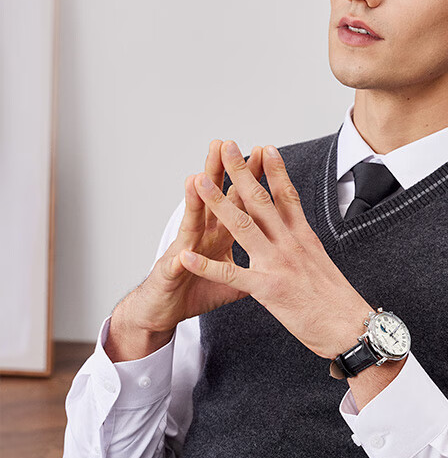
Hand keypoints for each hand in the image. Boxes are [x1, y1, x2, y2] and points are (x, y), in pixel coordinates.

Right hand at [109, 141, 263, 358]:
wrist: (161, 311)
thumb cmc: (192, 291)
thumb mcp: (230, 281)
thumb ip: (251, 267)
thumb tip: (276, 260)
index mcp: (218, 236)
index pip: (237, 202)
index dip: (249, 179)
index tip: (262, 154)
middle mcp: (200, 238)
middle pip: (213, 201)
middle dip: (221, 174)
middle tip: (226, 145)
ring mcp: (183, 253)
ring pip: (190, 224)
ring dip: (193, 202)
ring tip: (196, 179)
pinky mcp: (170, 275)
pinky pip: (177, 268)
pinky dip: (181, 260)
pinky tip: (182, 253)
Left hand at [179, 140, 372, 359]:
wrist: (351, 327)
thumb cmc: (339, 302)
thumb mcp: (324, 264)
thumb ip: (306, 248)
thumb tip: (301, 236)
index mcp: (305, 238)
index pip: (288, 196)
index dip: (276, 170)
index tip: (265, 148)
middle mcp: (291, 244)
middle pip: (262, 200)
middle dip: (241, 172)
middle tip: (227, 148)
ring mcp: (278, 264)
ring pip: (243, 226)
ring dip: (218, 203)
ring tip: (200, 182)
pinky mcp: (267, 289)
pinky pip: (231, 274)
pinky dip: (206, 265)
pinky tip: (187, 256)